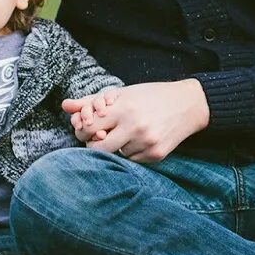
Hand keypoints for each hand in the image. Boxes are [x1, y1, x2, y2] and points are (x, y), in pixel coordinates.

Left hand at [60, 80, 209, 163]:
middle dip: (95, 143)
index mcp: (124, 108)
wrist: (189, 104)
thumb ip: (91, 101)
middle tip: (101, 136)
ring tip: (129, 132)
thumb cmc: (151, 95)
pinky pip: (132, 160)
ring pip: (116, 155)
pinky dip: (132, 152)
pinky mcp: (156, 155)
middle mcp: (135, 126)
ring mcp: (146, 142)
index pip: (88, 128)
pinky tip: (141, 139)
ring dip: (117, 147)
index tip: (88, 127)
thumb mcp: (122, 93)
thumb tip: (65, 105)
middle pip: (98, 148)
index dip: (83, 130)